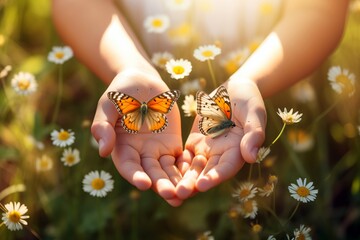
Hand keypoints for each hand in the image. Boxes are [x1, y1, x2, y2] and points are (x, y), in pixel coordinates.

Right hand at [91, 70, 183, 205]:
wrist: (142, 81)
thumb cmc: (121, 92)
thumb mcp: (108, 105)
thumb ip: (103, 126)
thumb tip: (103, 152)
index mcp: (122, 146)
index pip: (128, 165)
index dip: (135, 175)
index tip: (144, 183)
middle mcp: (139, 153)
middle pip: (150, 172)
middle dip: (160, 184)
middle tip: (171, 195)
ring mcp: (157, 149)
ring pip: (167, 170)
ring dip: (176, 182)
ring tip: (186, 194)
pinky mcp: (172, 144)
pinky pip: (180, 159)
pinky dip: (187, 168)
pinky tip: (196, 177)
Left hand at [176, 79, 266, 198]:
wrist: (233, 89)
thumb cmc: (249, 99)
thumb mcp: (254, 112)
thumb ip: (253, 133)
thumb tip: (250, 157)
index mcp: (237, 150)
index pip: (226, 167)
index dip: (215, 177)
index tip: (202, 185)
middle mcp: (221, 155)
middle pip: (207, 173)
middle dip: (193, 184)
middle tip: (179, 194)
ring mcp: (207, 150)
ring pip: (193, 168)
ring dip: (181, 179)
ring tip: (168, 190)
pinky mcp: (195, 143)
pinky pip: (184, 156)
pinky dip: (175, 165)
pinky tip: (161, 172)